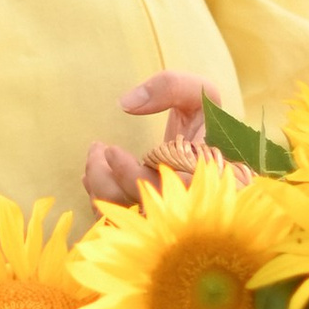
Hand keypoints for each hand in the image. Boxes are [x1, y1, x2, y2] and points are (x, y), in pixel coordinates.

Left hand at [84, 69, 211, 208]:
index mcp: (204, 180)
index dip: (130, 175)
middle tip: (96, 147)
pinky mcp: (149, 221)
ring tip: (95, 155)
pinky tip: (93, 175)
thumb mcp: (200, 94)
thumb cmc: (208, 121)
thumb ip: (172, 87)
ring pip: (122, 218)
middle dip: (104, 178)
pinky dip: (100, 198)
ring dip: (98, 186)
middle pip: (134, 208)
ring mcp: (166, 219)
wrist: (216, 150)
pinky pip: (117, 221)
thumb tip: (126, 103)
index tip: (111, 149)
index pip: (162, 190)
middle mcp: (187, 206)